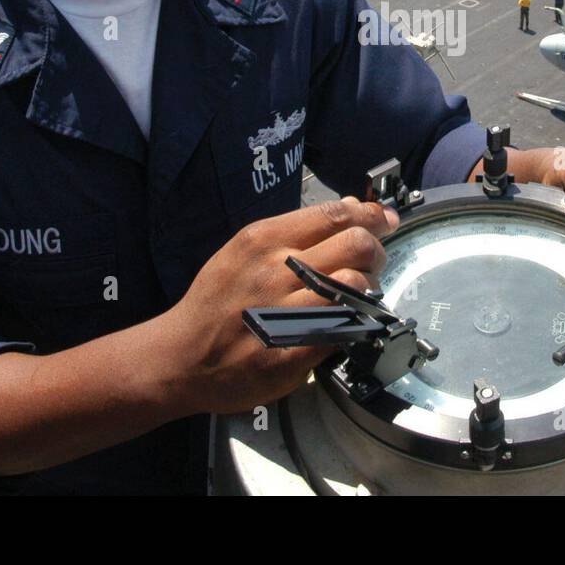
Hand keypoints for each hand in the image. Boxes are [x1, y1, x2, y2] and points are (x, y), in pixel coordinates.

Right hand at [162, 197, 397, 414]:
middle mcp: (275, 269)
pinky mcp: (291, 352)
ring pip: (356, 284)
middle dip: (377, 250)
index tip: (384, 219)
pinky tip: (350, 324)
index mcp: (264, 239)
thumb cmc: (217, 302)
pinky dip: (358, 324)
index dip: (370, 214)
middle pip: (356, 243)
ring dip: (370, 289)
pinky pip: (346, 329)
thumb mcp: (247, 251)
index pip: (334, 213)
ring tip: (360, 296)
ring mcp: (284, 311)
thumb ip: (298, 230)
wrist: (180, 357)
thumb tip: (351, 207)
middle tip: (374, 261)